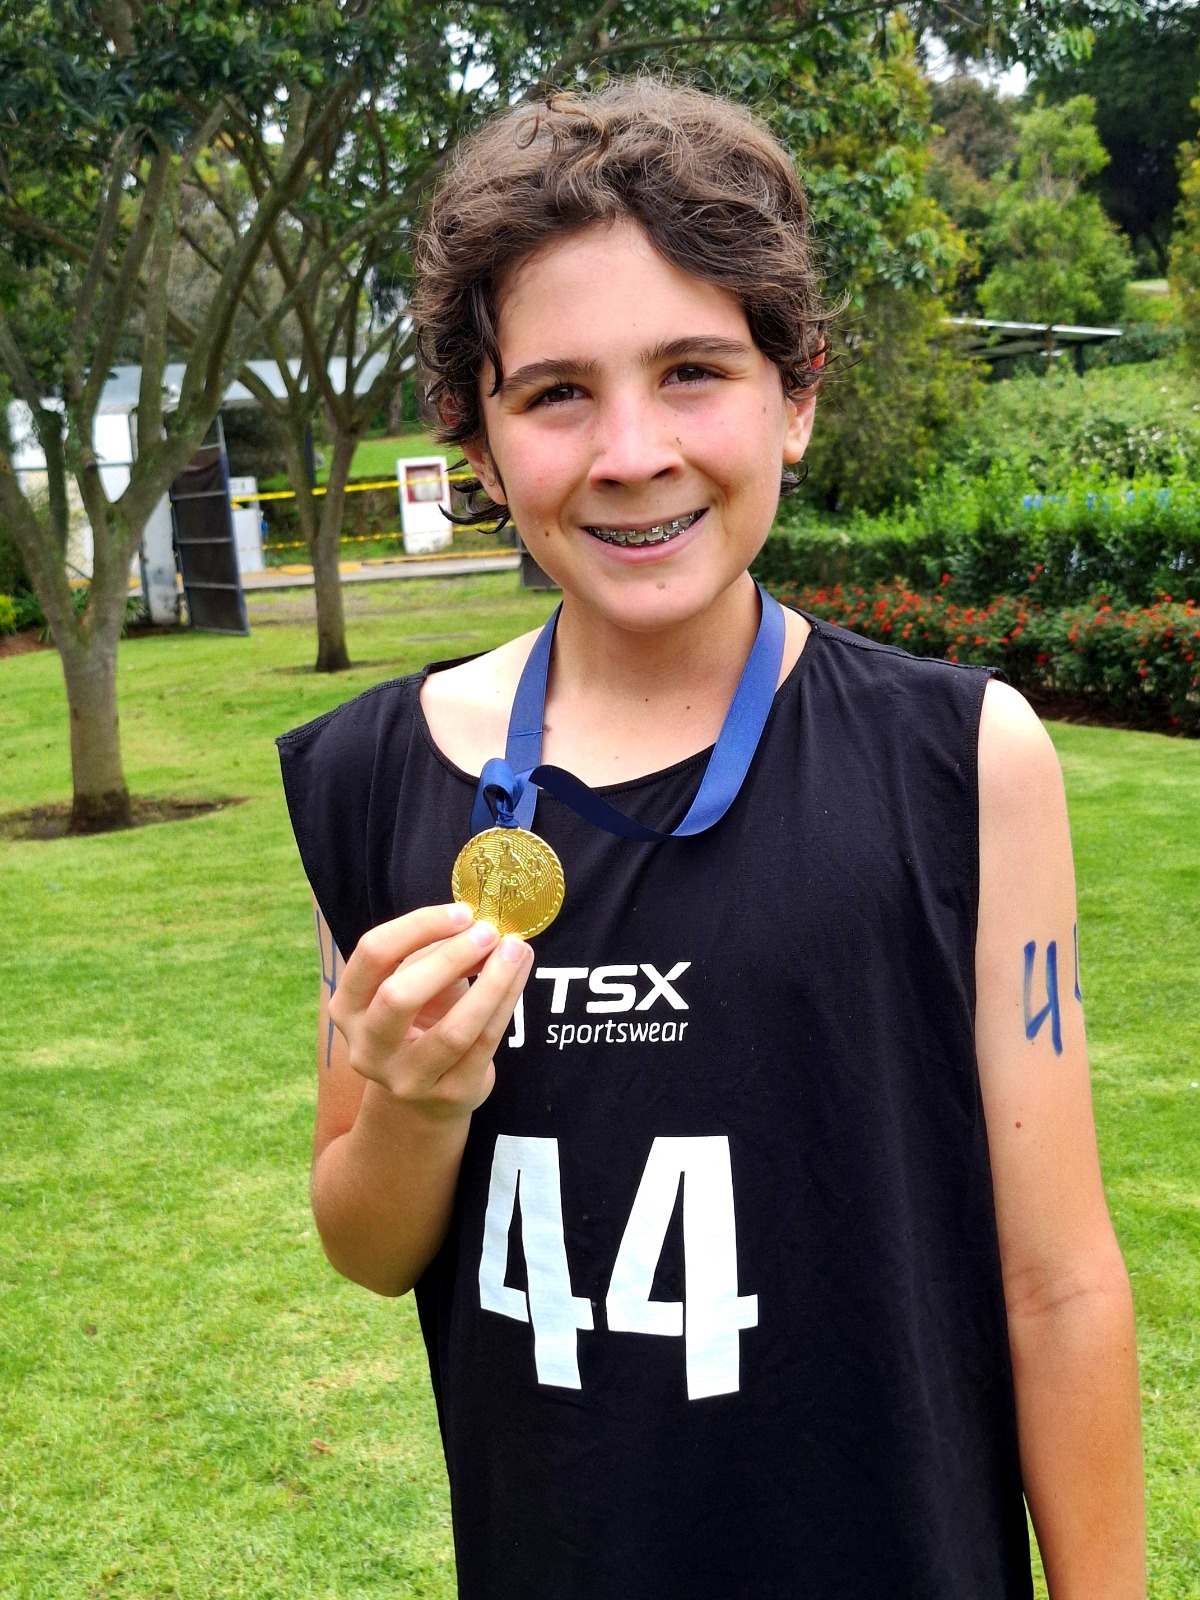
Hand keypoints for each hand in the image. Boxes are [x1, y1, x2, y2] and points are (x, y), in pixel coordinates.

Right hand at [327, 903, 531, 1120]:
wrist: (425, 1094)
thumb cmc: (419, 1019)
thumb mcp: (415, 981)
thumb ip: (435, 954)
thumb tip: (479, 927)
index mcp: (348, 1006)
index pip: (372, 955)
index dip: (417, 927)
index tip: (461, 912)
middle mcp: (367, 1047)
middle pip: (399, 996)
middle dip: (449, 957)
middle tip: (489, 931)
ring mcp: (406, 1079)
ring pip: (453, 1031)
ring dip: (490, 983)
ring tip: (515, 950)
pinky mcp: (449, 1095)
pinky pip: (484, 1044)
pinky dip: (505, 1002)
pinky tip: (518, 974)